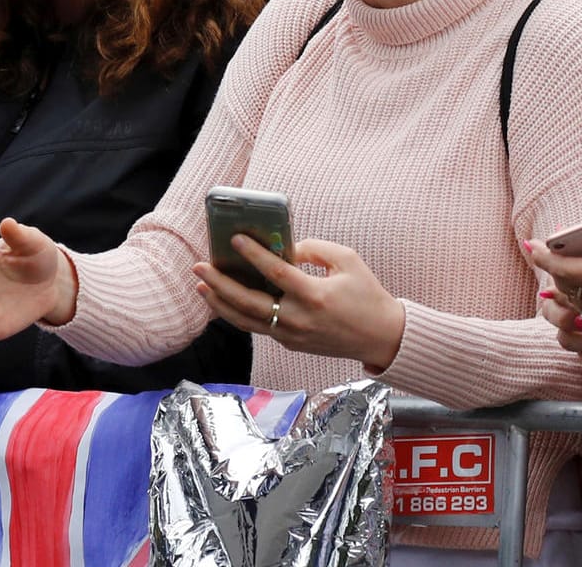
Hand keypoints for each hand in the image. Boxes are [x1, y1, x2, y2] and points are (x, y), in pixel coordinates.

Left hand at [193, 236, 405, 369]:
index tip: (235, 239)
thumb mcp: (348, 261)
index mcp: (314, 296)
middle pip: (248, 302)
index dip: (253, 254)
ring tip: (201, 285)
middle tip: (199, 267)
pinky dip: (238, 314)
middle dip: (219, 283)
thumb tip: (284, 247)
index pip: (275, 272)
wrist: (382, 337)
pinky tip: (224, 300)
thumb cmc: (368, 295)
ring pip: (246, 321)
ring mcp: (292, 335)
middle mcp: (299, 319)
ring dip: (220, 303)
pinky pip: (258, 327)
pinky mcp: (291, 344)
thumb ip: (314, 249)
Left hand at [529, 185, 581, 329]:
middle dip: (553, 265)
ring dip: (565, 280)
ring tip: (563, 257)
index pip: (566, 268)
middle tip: (548, 245)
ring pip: (575, 298)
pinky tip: (579, 277)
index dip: (543, 256)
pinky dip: (580, 292)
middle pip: (565, 284)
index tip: (530, 243)